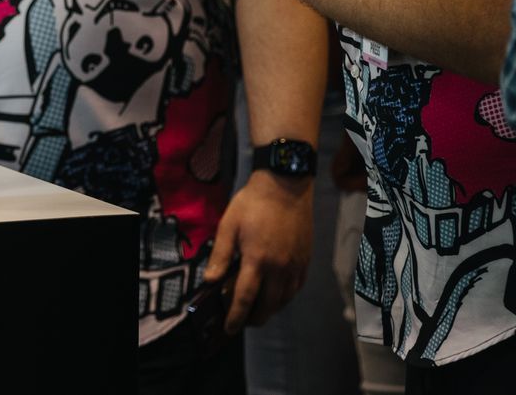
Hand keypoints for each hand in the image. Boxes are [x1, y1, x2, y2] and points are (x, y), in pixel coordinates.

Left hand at [206, 171, 312, 331]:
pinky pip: (296, 289)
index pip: (245, 298)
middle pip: (267, 306)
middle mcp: (279, 268)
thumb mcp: (228, 226)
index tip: (228, 329)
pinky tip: (275, 295)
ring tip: (256, 310)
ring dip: (269, 310)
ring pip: (284, 300)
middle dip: (253, 319)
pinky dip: (284, 298)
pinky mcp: (305, 261)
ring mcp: (295, 266)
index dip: (235, 317)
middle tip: (241, 321)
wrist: (285, 185)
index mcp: (257, 260)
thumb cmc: (252, 204)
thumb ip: (220, 256)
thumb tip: (210, 282)